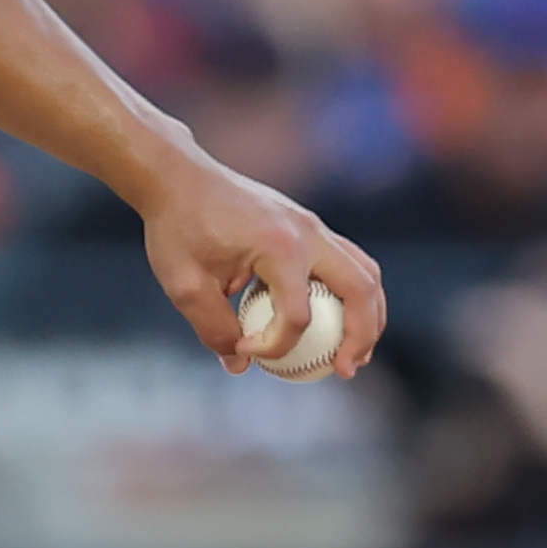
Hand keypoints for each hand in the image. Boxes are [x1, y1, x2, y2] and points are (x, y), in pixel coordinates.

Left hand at [132, 146, 386, 376]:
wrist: (179, 177)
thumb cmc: (177, 227)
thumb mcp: (184, 285)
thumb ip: (213, 329)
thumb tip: (240, 365)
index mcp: (280, 247)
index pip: (297, 315)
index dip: (275, 346)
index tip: (244, 350)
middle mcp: (308, 233)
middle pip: (359, 290)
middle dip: (361, 336)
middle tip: (345, 370)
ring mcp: (313, 226)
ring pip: (365, 272)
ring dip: (368, 315)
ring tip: (355, 352)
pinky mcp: (309, 226)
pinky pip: (349, 261)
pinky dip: (353, 293)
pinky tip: (336, 320)